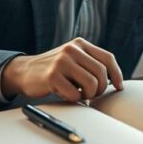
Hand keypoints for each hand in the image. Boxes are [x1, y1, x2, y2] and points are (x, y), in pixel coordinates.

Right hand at [1, 38, 123, 101]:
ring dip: (88, 95)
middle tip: (91, 94)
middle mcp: (72, 49)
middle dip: (100, 89)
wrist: (24, 71)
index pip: (108, 58)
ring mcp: (62, 61)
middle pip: (102, 73)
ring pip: (91, 83)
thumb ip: (89, 64)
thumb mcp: (72, 59)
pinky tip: (65, 94)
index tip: (119, 87)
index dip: (117, 75)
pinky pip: (74, 93)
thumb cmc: (53, 70)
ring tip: (79, 94)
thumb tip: (115, 81)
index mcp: (80, 44)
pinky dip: (74, 99)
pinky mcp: (52, 76)